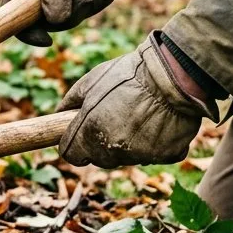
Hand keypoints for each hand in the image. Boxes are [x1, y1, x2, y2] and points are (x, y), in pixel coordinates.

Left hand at [58, 34, 215, 167]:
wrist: (173, 73)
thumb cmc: (128, 74)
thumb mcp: (90, 81)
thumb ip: (71, 102)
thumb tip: (59, 114)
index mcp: (89, 133)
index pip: (71, 155)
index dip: (73, 144)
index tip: (78, 135)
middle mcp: (113, 150)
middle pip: (99, 158)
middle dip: (100, 143)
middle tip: (113, 117)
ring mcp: (141, 155)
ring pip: (127, 157)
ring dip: (127, 143)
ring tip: (138, 114)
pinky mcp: (167, 156)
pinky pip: (155, 154)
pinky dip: (155, 143)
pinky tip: (158, 122)